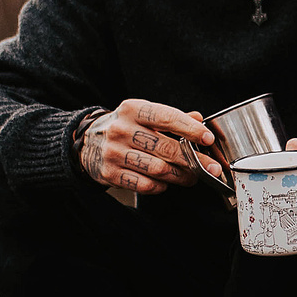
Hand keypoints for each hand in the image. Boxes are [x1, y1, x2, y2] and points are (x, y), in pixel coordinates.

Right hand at [77, 99, 213, 195]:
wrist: (86, 142)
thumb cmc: (124, 127)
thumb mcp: (143, 114)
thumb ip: (171, 117)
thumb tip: (198, 119)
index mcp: (133, 109)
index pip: (167, 117)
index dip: (191, 129)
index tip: (207, 138)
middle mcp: (122, 129)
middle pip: (165, 148)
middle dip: (193, 160)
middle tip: (209, 167)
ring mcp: (114, 152)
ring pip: (158, 169)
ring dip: (180, 176)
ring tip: (191, 177)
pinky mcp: (110, 173)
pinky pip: (144, 185)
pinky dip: (160, 186)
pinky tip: (165, 183)